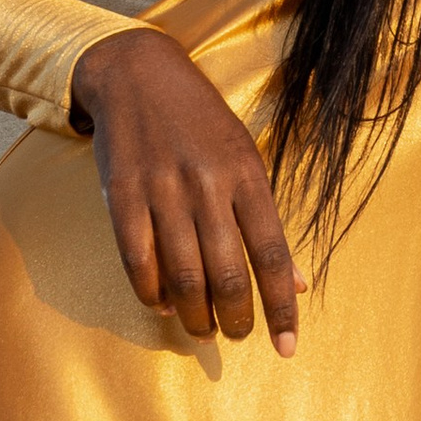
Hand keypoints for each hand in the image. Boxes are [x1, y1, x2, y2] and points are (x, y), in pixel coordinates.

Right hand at [69, 27, 300, 355]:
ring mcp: (162, 189)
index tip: (286, 347)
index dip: (281, 307)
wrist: (138, 73)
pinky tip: (163, 305)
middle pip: (227, 273)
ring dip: (195, 316)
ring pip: (183, 276)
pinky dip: (152, 294)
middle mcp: (207, 183)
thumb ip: (267, 220)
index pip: (272, 254)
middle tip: (235, 334)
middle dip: (235, 319)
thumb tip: (297, 283)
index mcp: (246, 173)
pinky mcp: (123, 194)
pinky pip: (139, 261)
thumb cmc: (200, 121)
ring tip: (202, 330)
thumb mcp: (245, 156)